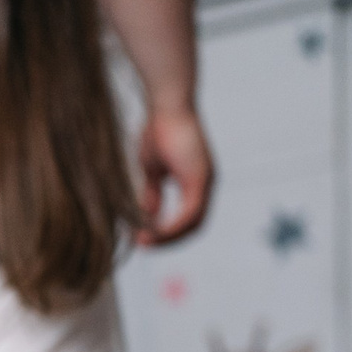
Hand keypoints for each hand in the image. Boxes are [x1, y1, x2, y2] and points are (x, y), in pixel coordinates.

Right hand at [135, 105, 213, 245]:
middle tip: (144, 246)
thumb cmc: (158, 130)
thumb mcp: (152, 170)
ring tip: (145, 242)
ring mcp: (206, 181)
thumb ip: (153, 194)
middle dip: (169, 240)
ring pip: (194, 223)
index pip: (188, 218)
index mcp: (196, 181)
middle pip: (194, 226)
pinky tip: (152, 231)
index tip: (144, 238)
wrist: (167, 106)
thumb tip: (149, 215)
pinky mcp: (201, 178)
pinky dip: (172, 227)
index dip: (168, 233)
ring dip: (169, 238)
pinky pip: (190, 214)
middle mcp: (206, 183)